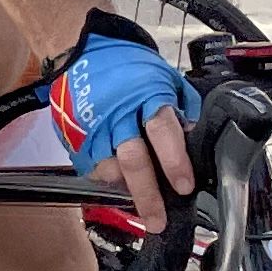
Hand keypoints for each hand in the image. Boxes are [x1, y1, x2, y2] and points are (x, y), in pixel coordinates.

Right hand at [48, 10, 197, 233]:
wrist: (80, 51)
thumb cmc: (128, 65)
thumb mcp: (163, 76)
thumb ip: (180, 107)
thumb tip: (196, 137)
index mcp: (145, 95)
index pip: (162, 131)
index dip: (174, 161)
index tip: (184, 186)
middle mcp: (118, 114)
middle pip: (134, 160)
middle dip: (148, 194)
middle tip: (159, 220)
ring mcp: (93, 128)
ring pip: (110, 170)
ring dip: (128, 190)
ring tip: (142, 203)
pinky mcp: (75, 137)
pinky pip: (92, 169)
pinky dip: (108, 181)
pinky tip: (120, 184)